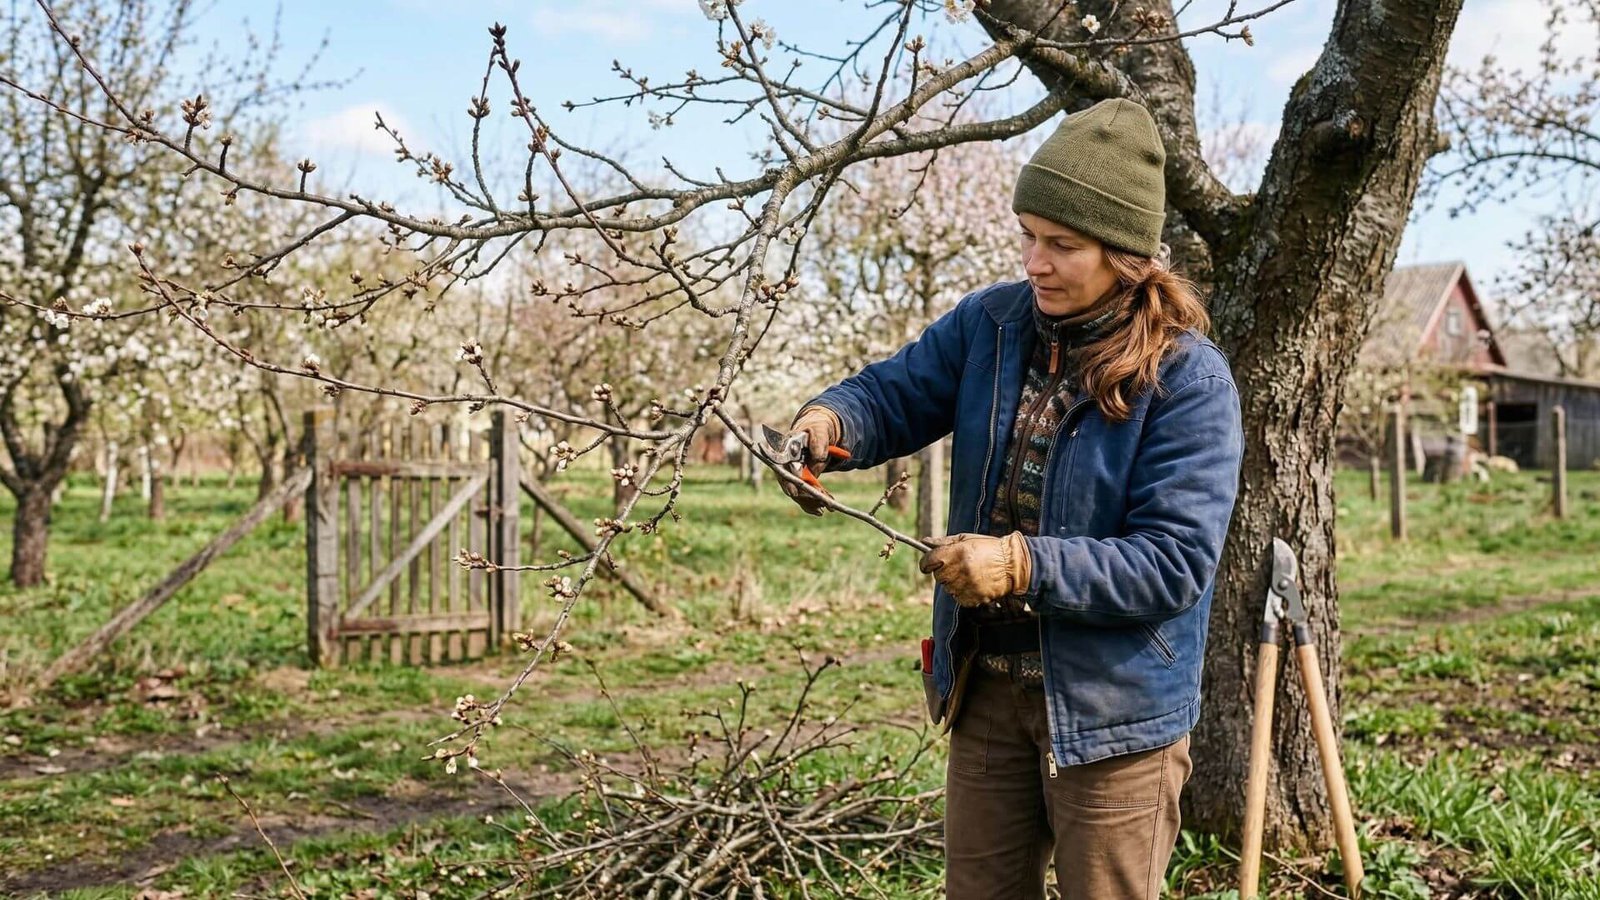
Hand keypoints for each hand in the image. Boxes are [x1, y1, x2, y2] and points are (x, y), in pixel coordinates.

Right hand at [778, 406, 843, 515]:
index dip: (787, 481)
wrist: (819, 433)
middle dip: (804, 495)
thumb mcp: (820, 430)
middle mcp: (784, 463)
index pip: (781, 466)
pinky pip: (803, 495)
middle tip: (820, 503)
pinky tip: (824, 509)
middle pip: (789, 483)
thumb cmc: (817, 429)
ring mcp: (790, 474)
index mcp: (785, 448)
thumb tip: (817, 456)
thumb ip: (818, 440)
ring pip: (796, 492)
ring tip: (825, 508)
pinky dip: (812, 503)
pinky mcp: (799, 481)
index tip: (794, 493)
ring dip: (810, 502)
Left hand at [918, 532, 1032, 606]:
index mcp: (956, 553)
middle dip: (944, 571)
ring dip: (954, 582)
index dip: (927, 562)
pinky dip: (963, 592)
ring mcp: (966, 586)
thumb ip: (944, 542)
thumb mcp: (967, 539)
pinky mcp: (972, 598)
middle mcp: (960, 570)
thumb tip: (924, 542)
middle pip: (938, 576)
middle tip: (958, 566)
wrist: (1012, 565)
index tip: (929, 563)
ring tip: (971, 574)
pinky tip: (975, 583)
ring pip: (948, 588)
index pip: (928, 561)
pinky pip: (958, 598)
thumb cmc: (989, 548)